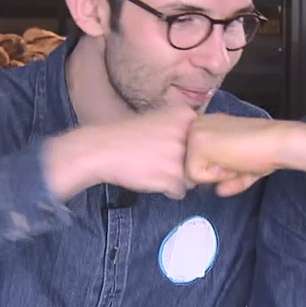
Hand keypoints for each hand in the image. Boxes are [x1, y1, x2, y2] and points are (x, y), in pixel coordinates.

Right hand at [43, 104, 197, 199]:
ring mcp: (181, 155)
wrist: (101, 149)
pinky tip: (149, 177)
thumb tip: (204, 148)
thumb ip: (182, 128)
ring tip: (153, 168)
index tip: (167, 146)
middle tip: (157, 158)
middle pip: (198, 160)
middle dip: (182, 164)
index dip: (187, 147)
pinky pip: (179, 191)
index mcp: (185, 115)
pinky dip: (166, 189)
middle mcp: (187, 133)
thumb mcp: (158, 118)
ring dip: (175, 178)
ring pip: (191, 177)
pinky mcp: (173, 177)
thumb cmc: (126, 136)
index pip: (202, 139)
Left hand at [186, 114, 288, 195]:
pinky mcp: (196, 142)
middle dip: (214, 173)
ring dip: (215, 174)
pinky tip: (232, 160)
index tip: (237, 157)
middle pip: (191, 167)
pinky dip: (215, 175)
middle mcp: (197, 125)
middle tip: (237, 159)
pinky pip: (196, 175)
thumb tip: (218, 192)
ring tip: (235, 159)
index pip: (196, 162)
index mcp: (206, 126)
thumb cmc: (264, 152)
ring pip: (192, 172)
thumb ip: (227, 179)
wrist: (276, 142)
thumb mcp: (240, 167)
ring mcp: (194, 132)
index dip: (217, 169)